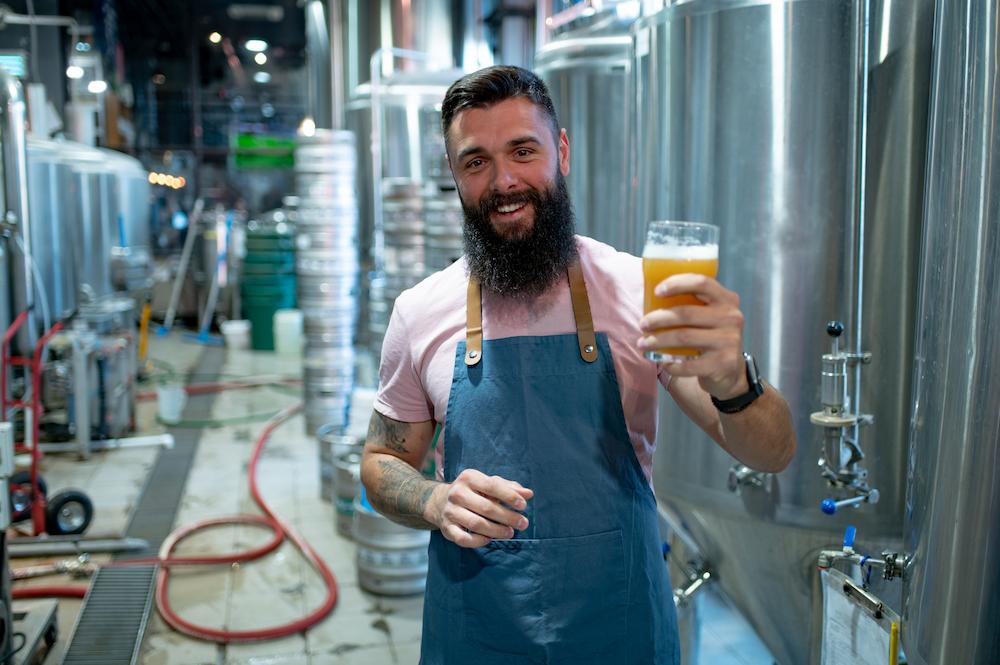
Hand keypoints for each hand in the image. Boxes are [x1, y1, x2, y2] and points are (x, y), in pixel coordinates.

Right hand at [424, 468, 532, 547]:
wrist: (441, 502)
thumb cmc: (473, 492)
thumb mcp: (489, 484)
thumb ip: (510, 488)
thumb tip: (529, 494)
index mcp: (469, 477)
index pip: (492, 486)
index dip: (509, 496)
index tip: (523, 505)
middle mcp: (457, 493)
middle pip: (486, 507)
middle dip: (508, 517)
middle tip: (523, 523)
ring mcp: (450, 511)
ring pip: (476, 524)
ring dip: (497, 531)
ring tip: (510, 533)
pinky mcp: (446, 528)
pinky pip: (463, 539)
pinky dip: (478, 541)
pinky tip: (490, 539)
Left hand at [638, 273, 747, 398]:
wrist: (729, 370)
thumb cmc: (710, 336)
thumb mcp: (709, 315)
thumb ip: (691, 304)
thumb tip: (650, 298)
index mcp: (727, 299)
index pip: (702, 282)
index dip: (677, 283)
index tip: (657, 291)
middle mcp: (731, 318)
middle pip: (686, 313)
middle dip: (658, 318)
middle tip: (642, 325)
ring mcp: (729, 341)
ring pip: (684, 337)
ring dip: (658, 341)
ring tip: (643, 344)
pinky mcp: (723, 363)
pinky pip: (688, 364)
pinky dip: (670, 363)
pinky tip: (662, 362)